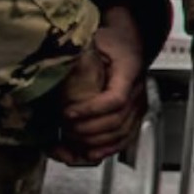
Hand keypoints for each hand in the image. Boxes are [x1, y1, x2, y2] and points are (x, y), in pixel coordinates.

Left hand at [53, 7, 147, 166]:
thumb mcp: (95, 39)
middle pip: (116, 122)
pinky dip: (105, 150)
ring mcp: (138, 106)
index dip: (90, 111)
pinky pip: (124, 140)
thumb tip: (54, 65)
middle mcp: (138, 92)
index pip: (115, 100)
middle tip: (62, 128)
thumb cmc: (110, 40)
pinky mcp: (134, 117)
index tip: (67, 113)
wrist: (128, 41)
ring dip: (92, 143)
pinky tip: (86, 154)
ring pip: (120, 135)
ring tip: (67, 141)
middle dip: (85, 130)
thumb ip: (80, 54)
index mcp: (129, 71)